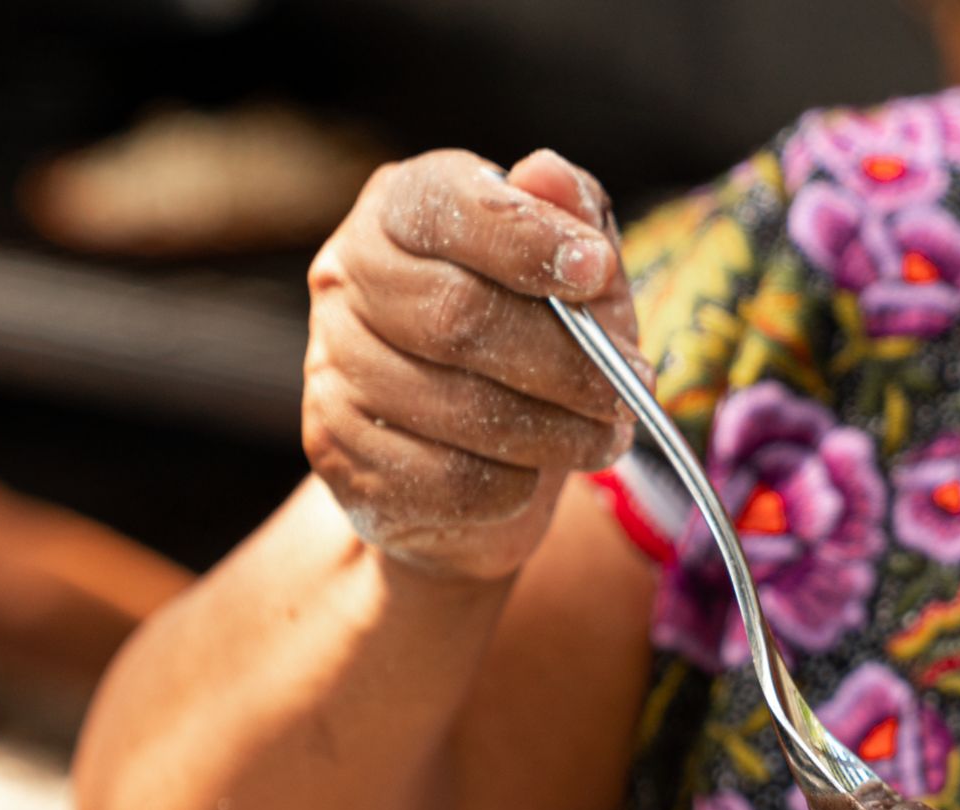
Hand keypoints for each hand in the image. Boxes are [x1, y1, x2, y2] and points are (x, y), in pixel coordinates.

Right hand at [303, 149, 641, 580]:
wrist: (466, 464)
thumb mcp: (572, 276)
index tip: (594, 271)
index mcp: (400, 208)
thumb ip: (573, 221)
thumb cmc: (527, 345)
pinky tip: (532, 472)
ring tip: (602, 437)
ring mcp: (331, 364)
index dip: (527, 238)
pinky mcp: (337, 450)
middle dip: (563, 360)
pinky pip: (444, 477)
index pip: (448, 206)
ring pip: (456, 407)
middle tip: (628, 389)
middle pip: (456, 316)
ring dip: (554, 431)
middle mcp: (347, 276)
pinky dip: (512, 483)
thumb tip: (550, 175)